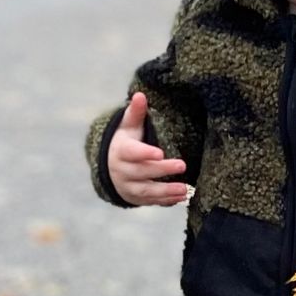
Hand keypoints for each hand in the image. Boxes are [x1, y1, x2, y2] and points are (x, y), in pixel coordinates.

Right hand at [107, 92, 190, 206]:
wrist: (110, 169)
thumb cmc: (125, 143)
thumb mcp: (128, 127)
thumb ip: (135, 112)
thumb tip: (140, 94)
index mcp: (121, 151)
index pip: (131, 153)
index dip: (144, 153)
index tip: (160, 153)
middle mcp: (122, 171)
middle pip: (142, 172)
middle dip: (162, 170)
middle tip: (182, 165)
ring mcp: (128, 187)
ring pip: (146, 191)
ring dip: (166, 191)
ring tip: (185, 189)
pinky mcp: (136, 199)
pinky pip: (151, 201)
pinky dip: (165, 201)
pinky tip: (181, 198)